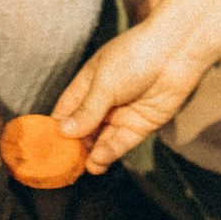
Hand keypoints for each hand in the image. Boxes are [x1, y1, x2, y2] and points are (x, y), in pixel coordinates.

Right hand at [54, 0, 220, 170]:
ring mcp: (122, 114)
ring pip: (102, 139)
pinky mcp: (142, 124)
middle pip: (83, 130)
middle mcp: (103, 101)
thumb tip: (64, 131)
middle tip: (62, 165)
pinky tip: (97, 161)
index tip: (44, 147)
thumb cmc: (135, 56)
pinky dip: (109, 153)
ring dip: (90, 154)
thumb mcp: (103, 83)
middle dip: (73, 147)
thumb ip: (86, 111)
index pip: (66, 111)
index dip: (55, 129)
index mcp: (88, 85)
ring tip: (80, 167)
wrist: (176, 52)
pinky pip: (122, 143)